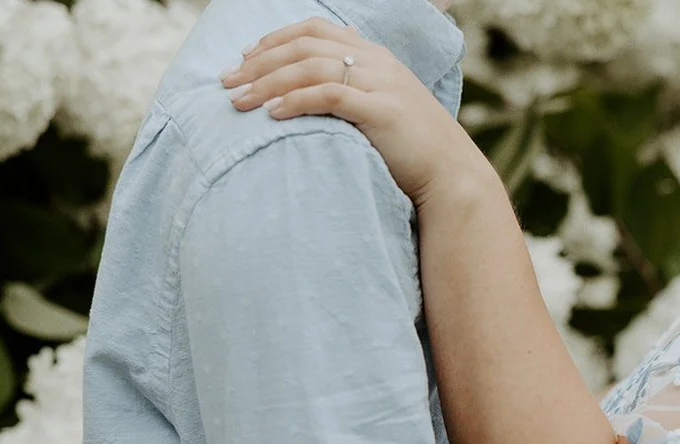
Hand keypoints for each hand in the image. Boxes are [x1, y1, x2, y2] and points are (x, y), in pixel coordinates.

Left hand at [221, 19, 491, 207]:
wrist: (452, 178)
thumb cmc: (413, 152)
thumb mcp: (383, 111)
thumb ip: (356, 91)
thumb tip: (324, 84)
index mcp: (376, 56)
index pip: (314, 31)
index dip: (275, 40)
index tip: (244, 58)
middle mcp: (377, 62)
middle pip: (305, 46)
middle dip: (259, 63)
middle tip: (227, 83)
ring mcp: (381, 84)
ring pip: (311, 67)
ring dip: (268, 83)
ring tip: (239, 101)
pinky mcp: (381, 111)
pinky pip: (328, 95)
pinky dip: (295, 101)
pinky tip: (272, 114)